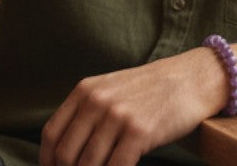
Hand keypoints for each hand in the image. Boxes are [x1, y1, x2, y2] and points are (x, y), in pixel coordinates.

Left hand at [40, 48, 226, 165]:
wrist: (188, 79)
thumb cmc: (149, 90)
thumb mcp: (110, 89)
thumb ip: (86, 113)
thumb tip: (64, 154)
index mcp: (85, 90)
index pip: (51, 134)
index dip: (48, 161)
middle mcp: (97, 100)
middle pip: (66, 154)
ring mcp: (117, 116)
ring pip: (88, 165)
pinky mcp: (138, 132)